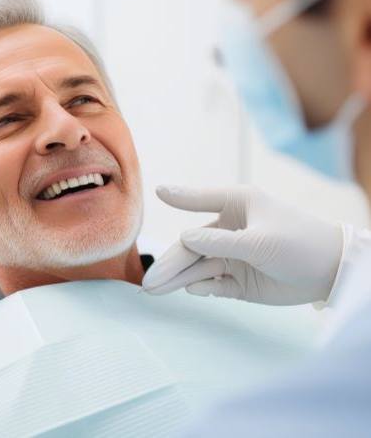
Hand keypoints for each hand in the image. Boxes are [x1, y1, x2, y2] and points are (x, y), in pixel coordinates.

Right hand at [142, 185, 343, 304]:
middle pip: (192, 245)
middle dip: (170, 263)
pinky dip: (203, 288)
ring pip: (198, 267)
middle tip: (149, 282)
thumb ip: (218, 241)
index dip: (178, 197)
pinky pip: (213, 284)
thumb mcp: (257, 240)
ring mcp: (232, 256)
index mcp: (236, 206)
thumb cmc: (299, 243)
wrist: (332, 274)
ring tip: (155, 291)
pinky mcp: (238, 280)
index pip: (200, 200)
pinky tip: (193, 290)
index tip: (159, 191)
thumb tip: (183, 238)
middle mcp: (229, 229)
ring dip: (179, 278)